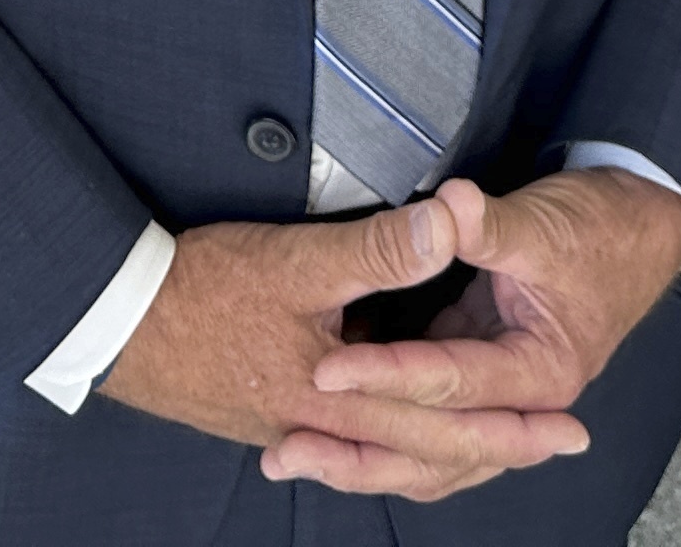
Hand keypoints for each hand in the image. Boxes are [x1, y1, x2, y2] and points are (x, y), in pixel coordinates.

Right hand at [100, 196, 588, 502]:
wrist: (114, 320)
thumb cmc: (199, 289)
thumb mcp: (295, 260)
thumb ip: (378, 249)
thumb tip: (449, 224)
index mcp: (338, 397)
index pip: (444, 421)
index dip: (511, 423)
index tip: (566, 425)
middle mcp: (321, 427)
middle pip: (423, 454)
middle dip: (495, 448)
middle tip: (554, 443)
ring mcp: (290, 428)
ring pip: (384, 456)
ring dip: (443, 450)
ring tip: (490, 443)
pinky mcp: (266, 415)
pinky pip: (346, 445)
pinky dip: (385, 447)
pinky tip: (389, 434)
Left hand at [286, 171, 680, 493]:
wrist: (640, 223)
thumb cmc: (600, 227)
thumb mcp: (543, 225)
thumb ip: (487, 225)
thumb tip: (447, 207)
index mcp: (543, 370)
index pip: (450, 381)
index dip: (385, 374)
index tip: (324, 371)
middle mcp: (521, 395)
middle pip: (434, 442)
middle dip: (360, 450)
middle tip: (288, 451)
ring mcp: (497, 384)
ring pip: (426, 438)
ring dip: (364, 446)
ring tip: (295, 455)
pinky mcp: (477, 361)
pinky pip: (425, 406)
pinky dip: (381, 414)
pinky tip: (331, 418)